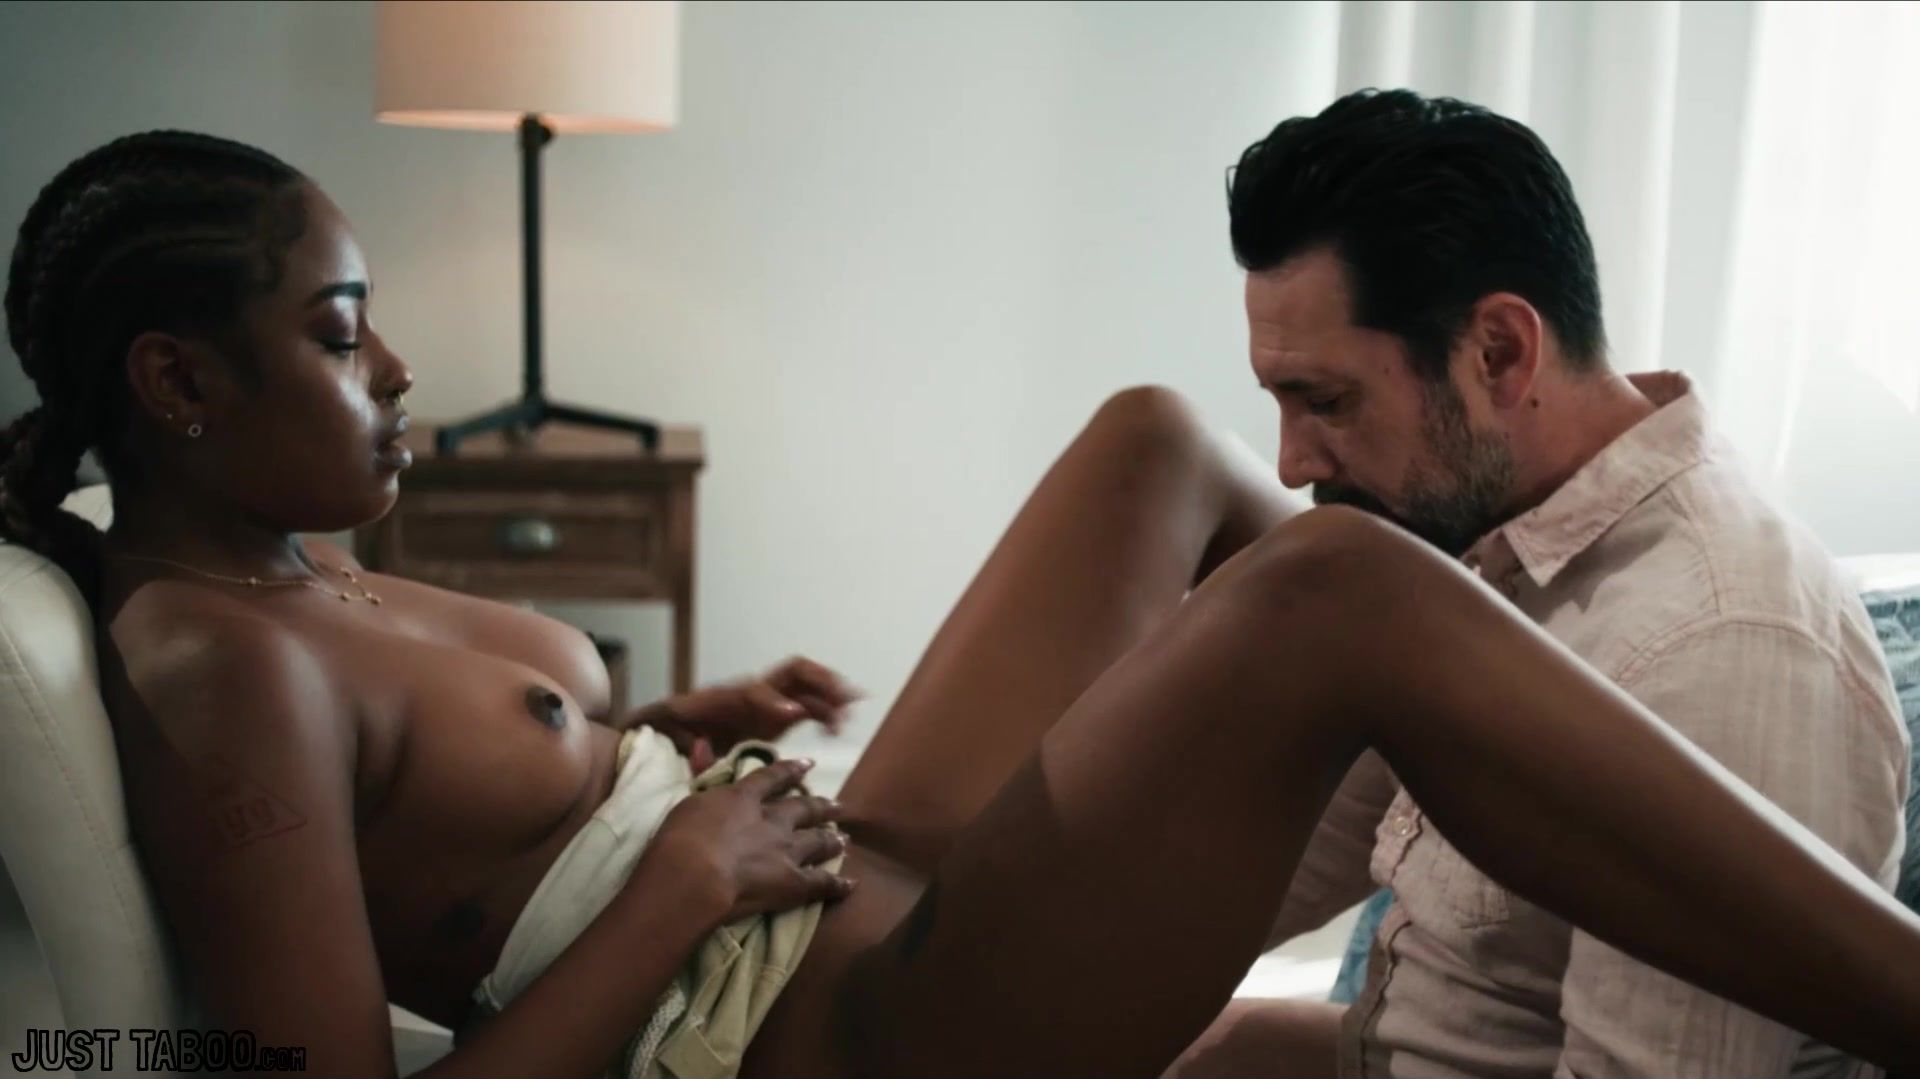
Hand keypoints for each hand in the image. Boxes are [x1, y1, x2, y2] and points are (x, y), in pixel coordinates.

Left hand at [637, 657, 862, 771]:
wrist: (669, 724)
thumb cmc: (671, 732)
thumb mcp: (671, 737)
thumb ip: (685, 743)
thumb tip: (699, 749)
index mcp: (727, 698)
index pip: (755, 691)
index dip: (773, 702)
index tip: (792, 714)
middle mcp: (753, 692)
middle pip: (793, 672)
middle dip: (820, 681)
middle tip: (841, 701)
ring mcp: (768, 700)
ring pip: (808, 685)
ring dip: (832, 693)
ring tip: (852, 708)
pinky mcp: (777, 715)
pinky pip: (809, 704)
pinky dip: (829, 709)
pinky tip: (843, 722)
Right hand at [642, 758, 854, 922]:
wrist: (695, 874)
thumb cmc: (679, 838)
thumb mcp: (687, 800)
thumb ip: (701, 773)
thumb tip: (702, 743)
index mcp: (744, 798)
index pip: (772, 778)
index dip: (791, 770)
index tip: (808, 764)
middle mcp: (772, 821)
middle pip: (804, 809)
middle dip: (821, 806)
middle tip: (838, 806)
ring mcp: (787, 851)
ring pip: (818, 841)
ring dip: (832, 839)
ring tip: (844, 839)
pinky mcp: (794, 883)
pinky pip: (822, 883)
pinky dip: (838, 884)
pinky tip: (850, 885)